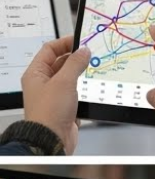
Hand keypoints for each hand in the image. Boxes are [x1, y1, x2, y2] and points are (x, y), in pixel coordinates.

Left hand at [20, 36, 89, 154]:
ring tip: (95, 68)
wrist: (52, 138)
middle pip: (61, 61)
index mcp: (36, 73)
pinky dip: (86, 86)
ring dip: (83, 71)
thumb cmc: (49, 112)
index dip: (65, 42)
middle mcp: (44, 82)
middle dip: (77, 57)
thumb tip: (83, 50)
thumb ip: (75, 63)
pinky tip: (95, 84)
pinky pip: (77, 89)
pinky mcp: (66, 104)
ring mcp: (55, 93)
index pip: (49, 49)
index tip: (82, 40)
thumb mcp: (64, 81)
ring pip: (71, 75)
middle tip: (92, 53)